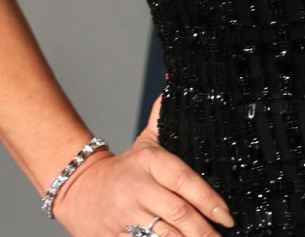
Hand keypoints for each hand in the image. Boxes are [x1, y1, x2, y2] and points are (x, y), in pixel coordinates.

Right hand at [53, 119, 233, 236]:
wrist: (77, 190)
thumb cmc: (122, 169)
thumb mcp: (145, 141)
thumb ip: (163, 117)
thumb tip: (174, 84)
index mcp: (149, 163)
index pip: (185, 180)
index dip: (208, 199)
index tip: (227, 215)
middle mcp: (138, 188)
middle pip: (178, 212)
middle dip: (204, 229)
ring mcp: (125, 216)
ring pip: (163, 235)